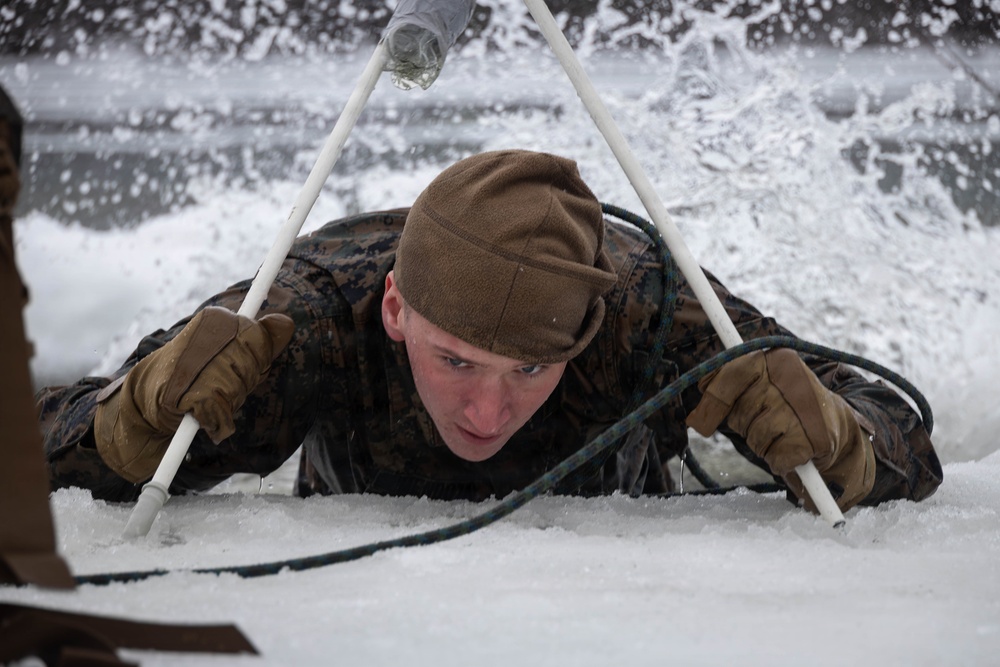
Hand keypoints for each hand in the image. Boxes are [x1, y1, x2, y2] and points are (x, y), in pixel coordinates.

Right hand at [94, 307, 294, 482]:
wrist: (144, 401)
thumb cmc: (194, 376)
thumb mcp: (229, 352)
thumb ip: (260, 340)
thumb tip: (287, 322)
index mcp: (217, 318)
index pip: (261, 338)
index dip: (254, 359)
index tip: (237, 365)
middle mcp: (205, 332)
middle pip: (254, 364)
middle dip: (242, 381)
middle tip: (216, 384)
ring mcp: (198, 358)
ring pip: (239, 387)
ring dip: (228, 401)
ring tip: (205, 397)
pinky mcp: (188, 389)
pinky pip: (222, 411)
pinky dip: (216, 421)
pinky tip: (202, 416)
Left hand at [686, 348, 875, 510]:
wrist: (842, 429)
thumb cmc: (788, 406)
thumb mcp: (759, 385)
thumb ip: (727, 389)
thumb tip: (696, 419)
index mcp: (778, 358)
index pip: (732, 373)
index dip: (713, 400)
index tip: (701, 422)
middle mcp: (792, 378)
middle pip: (739, 412)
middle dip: (744, 424)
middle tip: (767, 421)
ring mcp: (804, 409)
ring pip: (755, 437)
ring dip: (762, 444)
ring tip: (783, 434)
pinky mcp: (815, 440)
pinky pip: (774, 458)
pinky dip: (779, 461)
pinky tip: (794, 451)